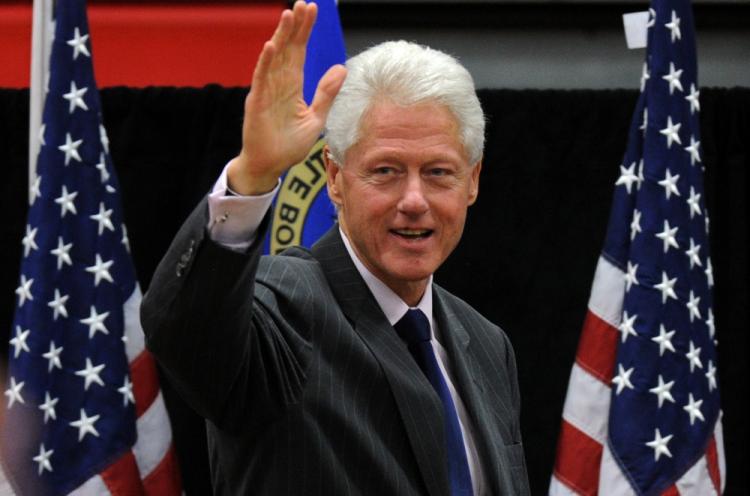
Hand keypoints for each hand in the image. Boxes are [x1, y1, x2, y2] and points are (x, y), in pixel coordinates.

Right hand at [228, 1, 346, 194]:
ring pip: (275, 59)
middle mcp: (278, 84)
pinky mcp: (257, 104)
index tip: (312, 10)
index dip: (305, 32)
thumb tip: (341, 69)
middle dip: (296, 27)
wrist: (269, 166)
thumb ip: (326, 94)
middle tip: (304, 4)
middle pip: (288, 49)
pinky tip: (271, 46)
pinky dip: (266, 63)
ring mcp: (266, 92)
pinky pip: (262, 80)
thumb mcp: (315, 118)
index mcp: (292, 87)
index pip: (300, 53)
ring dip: (281, 37)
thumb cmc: (288, 145)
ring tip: (288, 15)